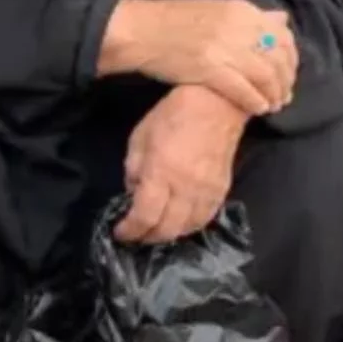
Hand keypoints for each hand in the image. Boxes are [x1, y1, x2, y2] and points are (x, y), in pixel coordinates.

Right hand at [98, 0, 297, 116]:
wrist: (141, 31)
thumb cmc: (175, 21)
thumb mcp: (218, 9)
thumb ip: (251, 18)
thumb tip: (281, 20)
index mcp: (243, 11)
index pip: (283, 37)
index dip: (291, 60)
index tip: (289, 75)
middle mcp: (240, 28)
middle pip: (278, 59)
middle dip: (285, 81)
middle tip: (284, 97)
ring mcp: (226, 49)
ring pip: (266, 77)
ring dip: (273, 95)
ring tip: (273, 106)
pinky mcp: (210, 70)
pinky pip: (244, 90)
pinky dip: (255, 101)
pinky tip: (258, 109)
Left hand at [114, 85, 248, 243]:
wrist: (217, 103)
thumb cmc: (173, 115)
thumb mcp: (140, 138)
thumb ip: (133, 170)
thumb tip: (132, 194)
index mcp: (161, 172)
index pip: (144, 216)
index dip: (130, 231)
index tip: (120, 232)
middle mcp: (185, 187)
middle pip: (166, 229)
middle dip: (147, 237)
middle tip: (136, 235)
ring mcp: (206, 191)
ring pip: (187, 229)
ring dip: (169, 234)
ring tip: (156, 229)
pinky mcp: (222, 190)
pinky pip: (205, 219)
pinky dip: (189, 226)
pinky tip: (179, 222)